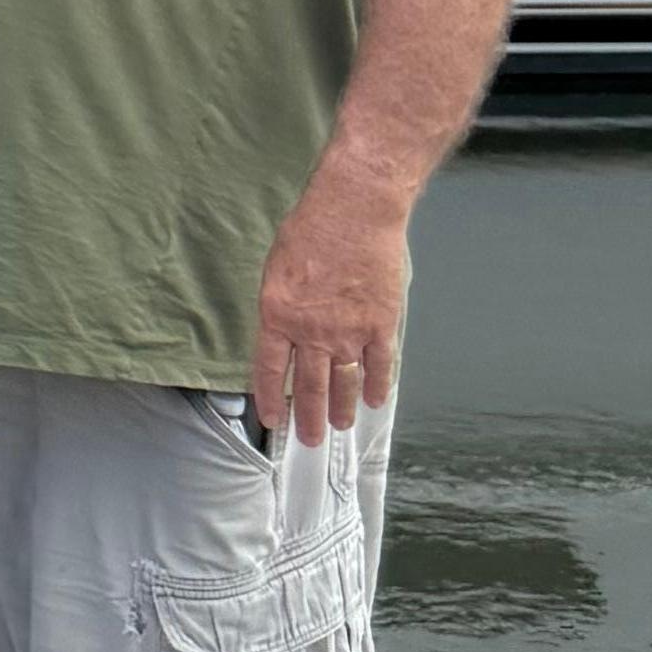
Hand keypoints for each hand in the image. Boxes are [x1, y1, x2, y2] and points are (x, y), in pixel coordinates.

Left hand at [250, 176, 409, 450]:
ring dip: (340, 409)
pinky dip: (378, 386)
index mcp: (278, 315)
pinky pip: (380, 365)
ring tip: (338, 428)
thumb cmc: (311, 229)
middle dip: (307, 418)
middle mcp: (312, 331)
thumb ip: (281, 306)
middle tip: (308, 441)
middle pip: (308, 386)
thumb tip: (284, 333)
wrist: (354, 210)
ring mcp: (349, 331)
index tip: (273, 420)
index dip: (270, 399)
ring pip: (344, 383)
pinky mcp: (381, 324)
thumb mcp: (277, 268)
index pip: (269, 370)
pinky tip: (375, 401)